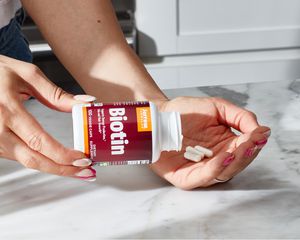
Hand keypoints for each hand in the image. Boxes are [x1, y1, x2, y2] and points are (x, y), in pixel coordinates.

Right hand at [0, 55, 96, 179]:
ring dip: (54, 167)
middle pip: (33, 159)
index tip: (83, 159)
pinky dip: (41, 161)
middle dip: (63, 169)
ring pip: (27, 161)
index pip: (39, 141)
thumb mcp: (28, 75)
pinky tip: (56, 161)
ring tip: (76, 168)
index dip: (62, 155)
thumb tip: (85, 103)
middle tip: (86, 171)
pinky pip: (20, 157)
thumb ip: (57, 94)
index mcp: (7, 110)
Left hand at [150, 97, 270, 189]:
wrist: (159, 113)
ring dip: (234, 162)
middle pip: (236, 164)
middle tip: (252, 142)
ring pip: (223, 173)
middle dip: (246, 154)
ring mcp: (199, 170)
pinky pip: (202, 178)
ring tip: (240, 149)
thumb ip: (240, 117)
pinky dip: (215, 169)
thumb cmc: (185, 111)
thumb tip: (261, 130)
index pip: (244, 150)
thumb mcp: (217, 107)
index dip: (253, 143)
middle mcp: (214, 160)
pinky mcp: (184, 177)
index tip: (260, 134)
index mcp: (224, 146)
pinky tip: (224, 157)